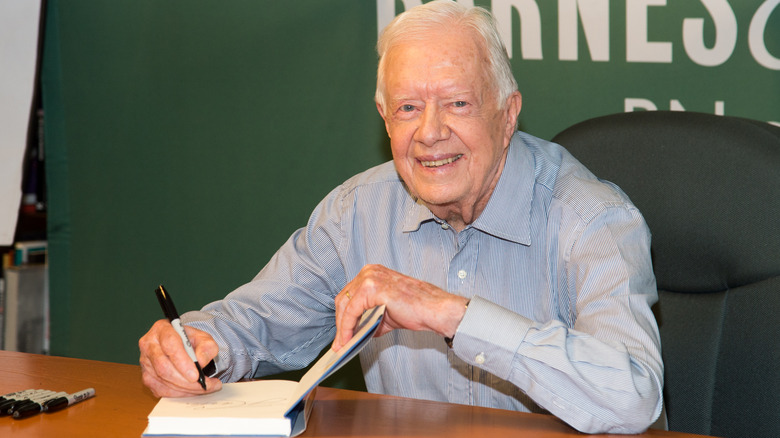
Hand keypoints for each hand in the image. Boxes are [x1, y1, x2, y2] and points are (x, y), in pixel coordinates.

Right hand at [139, 319, 221, 396]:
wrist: (184, 347)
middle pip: (163, 366)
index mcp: (162, 329)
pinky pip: (161, 390)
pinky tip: (192, 391)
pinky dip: (179, 393)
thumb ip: (207, 347)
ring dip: (185, 388)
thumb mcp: (204, 339)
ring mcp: (145, 362)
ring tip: (203, 388)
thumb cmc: (191, 341)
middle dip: (185, 380)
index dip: (182, 361)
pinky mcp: (147, 377)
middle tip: (203, 384)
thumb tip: (201, 362)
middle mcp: (149, 344)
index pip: (169, 343)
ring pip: (162, 380)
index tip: (196, 375)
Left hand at [332, 264, 468, 350]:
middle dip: (340, 323)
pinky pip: (352, 311)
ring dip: (342, 328)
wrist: (434, 310)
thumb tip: (354, 332)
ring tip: (343, 344)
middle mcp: (369, 272)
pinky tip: (349, 339)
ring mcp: (370, 278)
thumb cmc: (416, 310)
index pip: (349, 295)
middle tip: (339, 342)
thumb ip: (369, 317)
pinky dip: (347, 327)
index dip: (342, 316)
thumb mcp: (386, 313)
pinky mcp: (371, 288)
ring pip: (345, 306)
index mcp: (372, 273)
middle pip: (343, 299)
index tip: (341, 334)